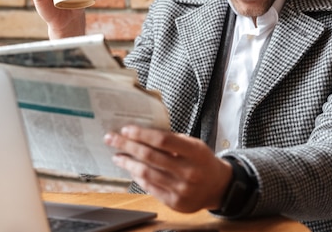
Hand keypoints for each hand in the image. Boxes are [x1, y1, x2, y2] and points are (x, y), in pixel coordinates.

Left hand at [104, 125, 231, 212]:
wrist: (219, 187)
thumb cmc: (202, 161)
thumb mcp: (194, 144)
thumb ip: (172, 139)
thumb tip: (142, 132)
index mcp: (195, 152)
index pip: (163, 140)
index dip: (142, 134)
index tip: (126, 129)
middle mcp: (189, 172)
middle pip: (150, 156)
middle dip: (127, 146)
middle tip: (112, 139)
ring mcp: (182, 190)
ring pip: (146, 174)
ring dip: (128, 163)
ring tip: (117, 156)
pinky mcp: (175, 203)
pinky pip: (150, 188)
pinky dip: (138, 177)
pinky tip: (131, 169)